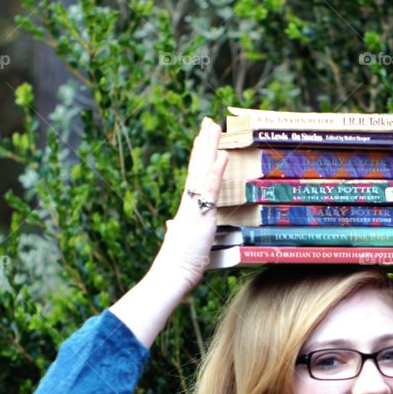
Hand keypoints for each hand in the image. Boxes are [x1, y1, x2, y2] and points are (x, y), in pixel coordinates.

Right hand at [154, 116, 228, 295]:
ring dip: (209, 147)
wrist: (172, 272)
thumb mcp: (181, 241)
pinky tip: (222, 154)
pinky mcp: (201, 213)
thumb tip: (170, 224)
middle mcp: (189, 201)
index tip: (200, 138)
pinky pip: (211, 188)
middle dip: (203, 142)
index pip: (193, 175)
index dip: (197, 156)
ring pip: (202, 170)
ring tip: (214, 126)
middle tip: (208, 121)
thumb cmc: (178, 262)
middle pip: (197, 165)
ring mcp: (194, 205)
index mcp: (187, 207)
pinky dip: (216, 170)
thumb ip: (176, 229)